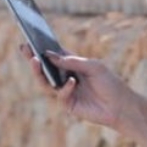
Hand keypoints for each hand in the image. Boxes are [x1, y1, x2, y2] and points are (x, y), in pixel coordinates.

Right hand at [18, 44, 132, 128]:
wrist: (121, 106)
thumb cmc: (109, 83)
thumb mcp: (93, 66)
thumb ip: (72, 61)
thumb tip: (50, 55)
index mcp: (72, 65)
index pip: (54, 55)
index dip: (41, 48)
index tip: (29, 40)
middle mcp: (66, 77)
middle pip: (45, 68)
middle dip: (34, 58)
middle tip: (26, 49)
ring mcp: (65, 91)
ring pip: (46, 82)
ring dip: (39, 72)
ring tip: (36, 61)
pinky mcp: (68, 105)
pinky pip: (61, 95)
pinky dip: (66, 87)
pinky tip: (72, 82)